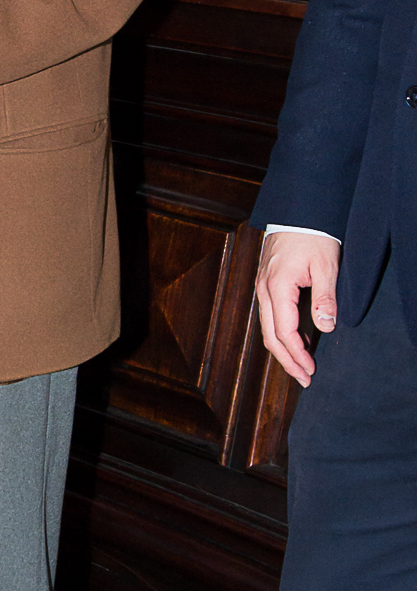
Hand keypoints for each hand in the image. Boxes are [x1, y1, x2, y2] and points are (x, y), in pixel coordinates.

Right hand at [255, 230, 340, 386]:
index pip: (285, 332)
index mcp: (277, 288)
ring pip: (268, 328)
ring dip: (284, 349)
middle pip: (271, 336)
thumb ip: (325, 298)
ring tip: (301, 366)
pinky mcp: (267, 284)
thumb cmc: (312, 234)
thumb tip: (327, 327)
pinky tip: (297, 340)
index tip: (311, 370)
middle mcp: (264, 291)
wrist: (297, 211)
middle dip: (288, 361)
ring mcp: (263, 287)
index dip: (298, 355)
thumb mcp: (326, 265)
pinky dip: (281, 333)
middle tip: (305, 379)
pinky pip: (270, 316)